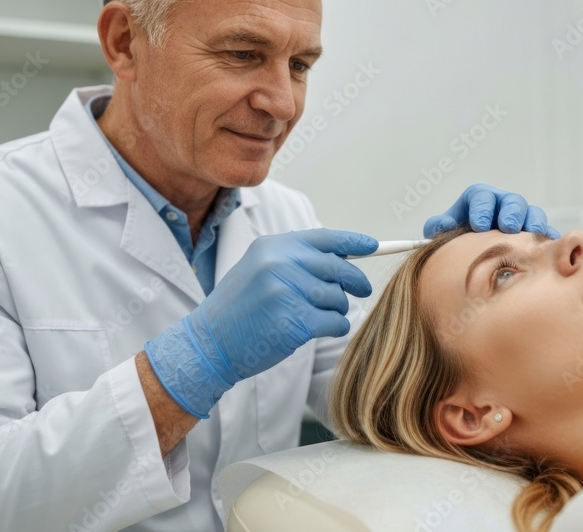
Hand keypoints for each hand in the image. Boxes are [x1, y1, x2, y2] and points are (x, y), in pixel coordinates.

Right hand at [144, 229, 377, 418]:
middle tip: (363, 290)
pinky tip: (320, 330)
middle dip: (355, 280)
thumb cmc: (238, 310)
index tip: (374, 245)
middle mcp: (279, 264)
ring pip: (338, 297)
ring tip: (318, 316)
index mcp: (272, 247)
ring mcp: (287, 292)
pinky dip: (336, 327)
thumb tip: (341, 254)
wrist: (209, 344)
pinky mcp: (295, 321)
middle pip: (338, 267)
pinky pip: (336, 321)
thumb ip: (294, 259)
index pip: (324, 238)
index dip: (354, 241)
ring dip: (338, 308)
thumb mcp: (258, 270)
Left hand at [423, 184, 559, 238]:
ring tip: (531, 235)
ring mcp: (522, 219)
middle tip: (507, 227)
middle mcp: (503, 206)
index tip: (479, 225)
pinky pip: (547, 232)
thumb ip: (438, 226)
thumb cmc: (458, 237)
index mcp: (480, 200)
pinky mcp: (535, 234)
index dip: (482, 208)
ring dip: (533, 223)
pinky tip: (549, 247)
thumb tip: (443, 224)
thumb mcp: (442, 230)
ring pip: (532, 213)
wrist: (472, 255)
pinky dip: (549, 238)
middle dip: (510, 213)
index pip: (481, 196)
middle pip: (511, 201)